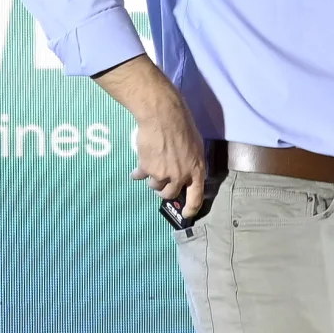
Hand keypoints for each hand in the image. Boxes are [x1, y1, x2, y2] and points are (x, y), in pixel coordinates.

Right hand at [132, 95, 208, 214]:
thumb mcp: (195, 146)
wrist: (163, 117)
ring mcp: (163, 174)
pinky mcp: (147, 168)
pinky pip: (140, 177)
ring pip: (154, 186)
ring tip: (151, 166)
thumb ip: (190, 163)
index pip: (196, 197)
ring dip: (152, 179)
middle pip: (170, 194)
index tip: (186, 215)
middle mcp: (181, 176)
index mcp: (197, 170)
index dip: (191, 209)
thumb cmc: (182, 126)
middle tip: (161, 182)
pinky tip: (136, 170)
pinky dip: (138, 174)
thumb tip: (185, 174)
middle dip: (164, 190)